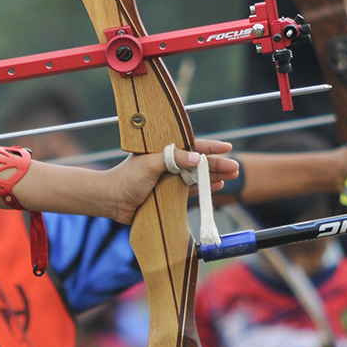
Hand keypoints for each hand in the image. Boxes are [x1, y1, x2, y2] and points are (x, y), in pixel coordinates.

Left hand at [108, 139, 235, 222]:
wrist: (112, 200)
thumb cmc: (127, 178)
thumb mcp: (149, 164)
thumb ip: (172, 159)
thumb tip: (196, 158)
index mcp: (162, 150)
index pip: (190, 146)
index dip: (209, 147)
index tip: (227, 147)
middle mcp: (167, 163)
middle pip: (197, 162)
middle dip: (216, 163)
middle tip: (235, 167)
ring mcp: (169, 179)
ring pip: (197, 176)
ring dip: (213, 176)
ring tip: (231, 176)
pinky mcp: (168, 195)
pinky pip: (190, 190)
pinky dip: (204, 188)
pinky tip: (217, 186)